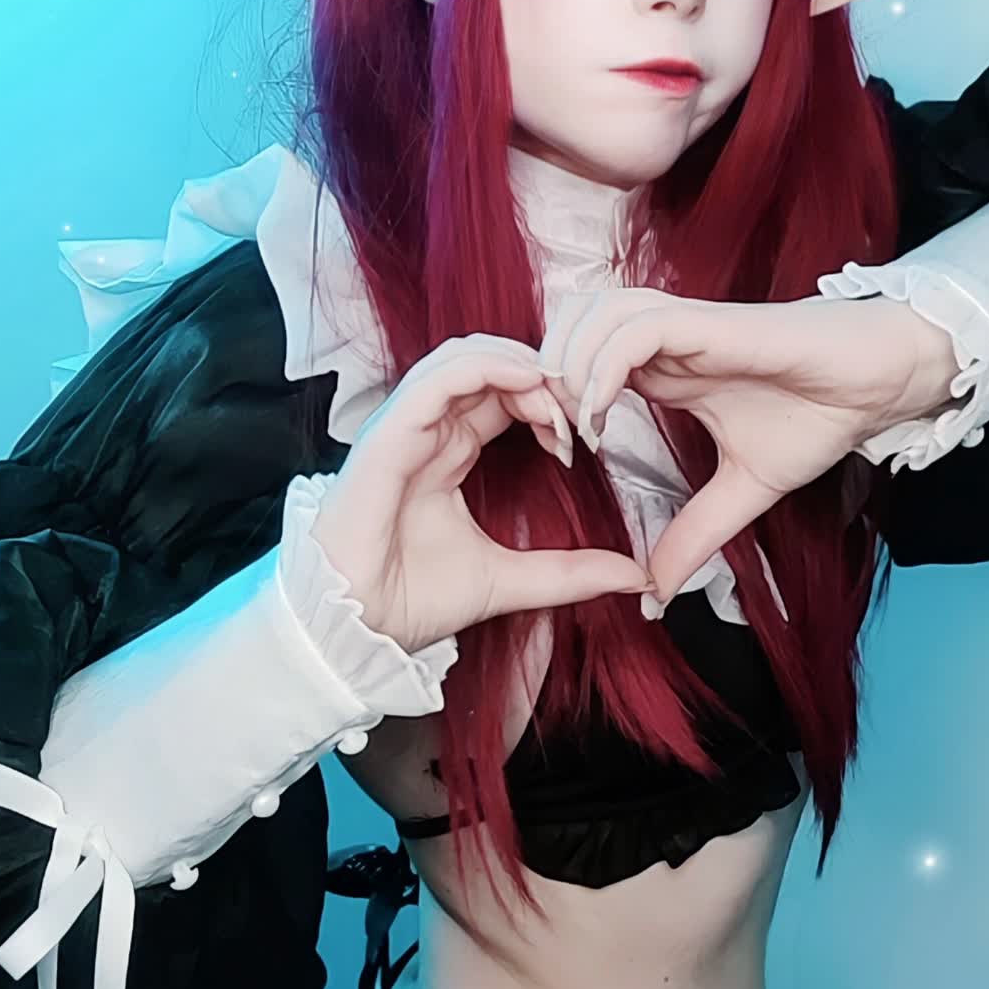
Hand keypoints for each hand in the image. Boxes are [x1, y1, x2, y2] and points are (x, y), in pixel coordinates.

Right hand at [310, 332, 652, 652]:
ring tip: (556, 394)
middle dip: (541, 375)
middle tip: (580, 406)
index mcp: (447, 452)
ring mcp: (403, 428)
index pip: (501, 396)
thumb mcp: (510, 581)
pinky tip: (525, 380)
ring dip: (518, 366)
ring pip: (462, 358)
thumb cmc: (409, 602)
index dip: (547, 400)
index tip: (583, 434)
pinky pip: (435, 379)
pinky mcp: (386, 436)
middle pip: (488, 366)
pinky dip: (484, 368)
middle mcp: (425, 431)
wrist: (353, 629)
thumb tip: (635, 576)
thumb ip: (569, 573)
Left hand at [540, 290, 943, 603]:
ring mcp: (686, 326)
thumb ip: (696, 534)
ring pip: (595, 314)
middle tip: (551, 435)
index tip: (561, 453)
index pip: (581, 360)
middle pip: (571, 325)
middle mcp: (666, 339)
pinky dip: (606, 364)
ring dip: (571, 365)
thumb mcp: (743, 491)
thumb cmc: (818, 416)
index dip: (558, 400)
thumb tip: (658, 593)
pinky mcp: (712, 324)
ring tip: (576, 425)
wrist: (878, 384)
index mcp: (664, 368)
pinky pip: (638, 328)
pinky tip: (604, 412)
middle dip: (547, 374)